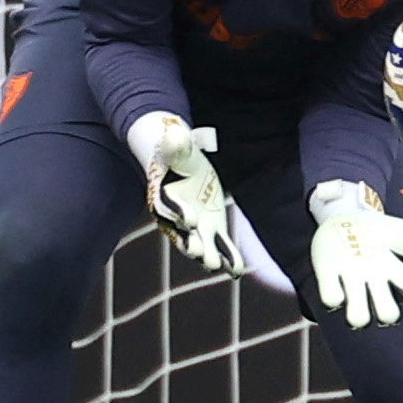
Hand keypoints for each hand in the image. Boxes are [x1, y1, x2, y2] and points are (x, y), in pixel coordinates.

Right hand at [127, 112, 244, 275]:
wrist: (183, 163)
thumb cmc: (177, 153)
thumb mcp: (177, 146)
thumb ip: (176, 144)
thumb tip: (175, 131)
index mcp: (165, 197)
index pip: (170, 208)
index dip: (179, 213)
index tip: (190, 218)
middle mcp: (178, 217)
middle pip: (182, 234)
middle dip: (191, 244)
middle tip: (201, 254)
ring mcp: (196, 227)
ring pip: (201, 245)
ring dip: (209, 256)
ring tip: (217, 265)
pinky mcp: (213, 229)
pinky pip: (220, 246)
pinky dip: (228, 258)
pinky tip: (237, 270)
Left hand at [307, 180, 402, 327]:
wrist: (345, 220)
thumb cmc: (381, 233)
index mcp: (397, 274)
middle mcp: (376, 285)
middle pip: (387, 314)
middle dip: (386, 312)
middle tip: (383, 300)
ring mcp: (352, 283)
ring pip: (357, 316)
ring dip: (357, 314)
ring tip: (352, 300)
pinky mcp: (329, 277)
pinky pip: (330, 297)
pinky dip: (333, 296)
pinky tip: (335, 284)